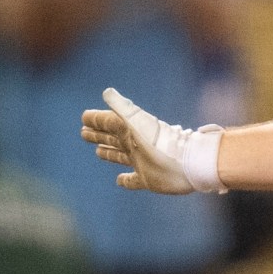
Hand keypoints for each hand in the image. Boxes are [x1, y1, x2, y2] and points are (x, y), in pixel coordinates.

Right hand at [80, 87, 223, 193]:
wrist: (189, 164)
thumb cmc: (162, 142)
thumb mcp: (138, 123)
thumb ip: (121, 108)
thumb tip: (107, 92)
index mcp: (131, 131)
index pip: (109, 123)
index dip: (97, 120)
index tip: (84, 117)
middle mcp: (135, 146)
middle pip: (113, 139)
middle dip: (99, 135)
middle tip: (83, 133)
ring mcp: (142, 162)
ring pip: (121, 156)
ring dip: (109, 153)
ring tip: (98, 151)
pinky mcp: (149, 180)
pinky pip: (134, 181)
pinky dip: (126, 180)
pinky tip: (119, 180)